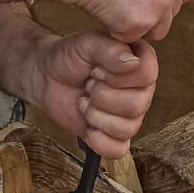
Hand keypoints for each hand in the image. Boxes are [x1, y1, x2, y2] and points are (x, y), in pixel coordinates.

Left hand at [27, 32, 158, 157]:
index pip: (146, 75)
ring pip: (127, 128)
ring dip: (96, 116)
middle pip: (136, 105)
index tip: (98, 68)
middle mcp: (141, 90)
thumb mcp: (87, 43)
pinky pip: (118, 149)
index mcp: (141, 63)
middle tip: (89, 85)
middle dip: (102, 97)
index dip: (117, 76)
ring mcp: (130, 115)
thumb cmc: (69, 57)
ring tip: (85, 102)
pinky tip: (88, 128)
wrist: (46, 76)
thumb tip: (133, 61)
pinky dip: (99, 141)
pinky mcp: (115, 136)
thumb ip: (110, 49)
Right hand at [60, 0, 193, 41]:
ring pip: (158, 29)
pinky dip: (119, 31)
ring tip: (116, 5)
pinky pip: (134, 37)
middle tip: (127, 0)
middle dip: (153, 12)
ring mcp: (160, 2)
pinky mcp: (141, 23)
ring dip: (139, 25)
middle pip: (173, 11)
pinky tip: (107, 11)